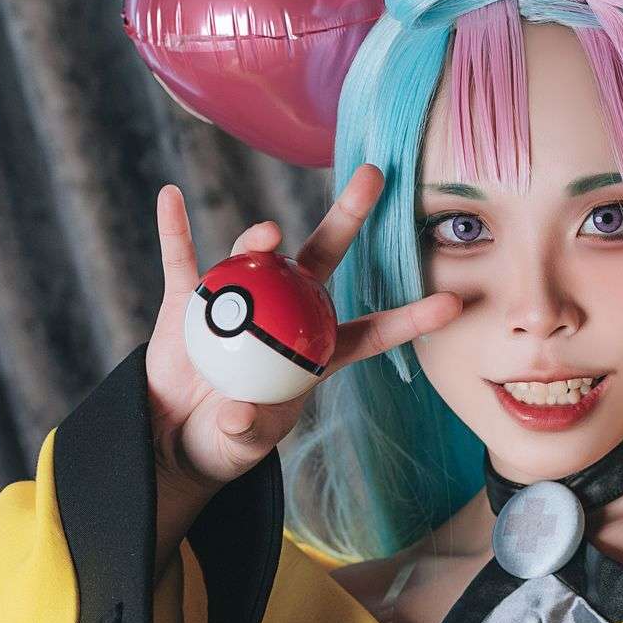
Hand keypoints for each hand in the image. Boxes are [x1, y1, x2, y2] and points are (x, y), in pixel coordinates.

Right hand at [143, 166, 461, 500]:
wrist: (176, 436)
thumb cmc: (228, 440)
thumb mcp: (241, 447)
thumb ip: (245, 432)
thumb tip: (237, 415)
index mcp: (314, 351)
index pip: (370, 332)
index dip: (409, 318)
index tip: (451, 303)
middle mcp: (283, 315)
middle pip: (322, 258)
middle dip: (349, 217)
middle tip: (374, 176)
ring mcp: (236, 302)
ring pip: (255, 259)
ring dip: (259, 240)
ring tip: (268, 236)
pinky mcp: (187, 302)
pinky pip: (180, 260)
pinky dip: (175, 230)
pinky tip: (171, 197)